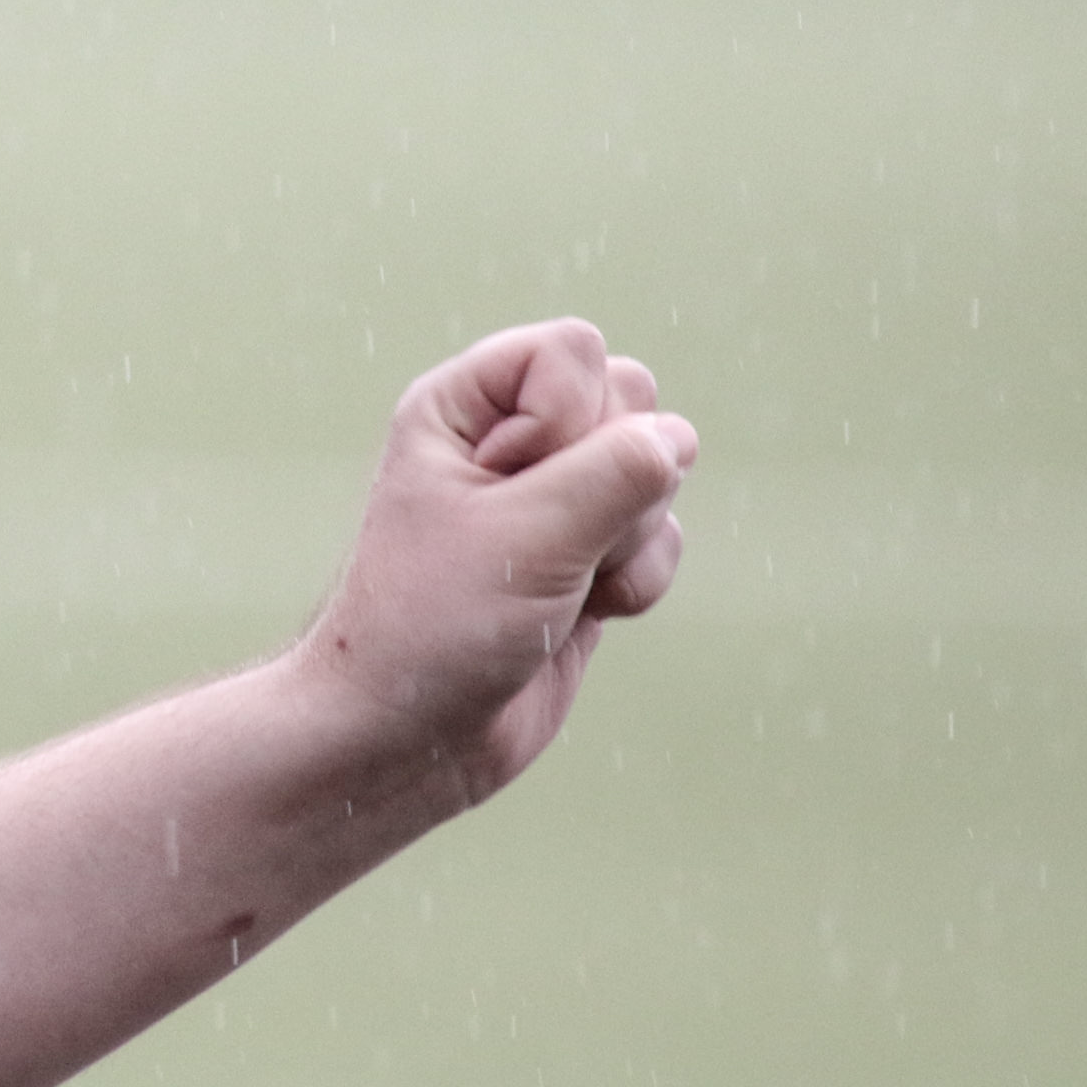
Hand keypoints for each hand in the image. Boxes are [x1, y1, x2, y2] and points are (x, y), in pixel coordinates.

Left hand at [292, 320, 695, 800]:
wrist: (410, 738)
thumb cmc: (435, 626)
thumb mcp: (527, 536)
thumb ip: (614, 473)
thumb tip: (676, 437)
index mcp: (461, 406)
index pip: (571, 349)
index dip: (567, 416)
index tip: (510, 485)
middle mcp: (507, 441)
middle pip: (629, 397)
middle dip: (613, 474)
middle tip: (543, 536)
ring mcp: (552, 498)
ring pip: (657, 470)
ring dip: (628, 536)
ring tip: (557, 583)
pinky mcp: (587, 556)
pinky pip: (661, 534)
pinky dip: (639, 578)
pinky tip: (584, 615)